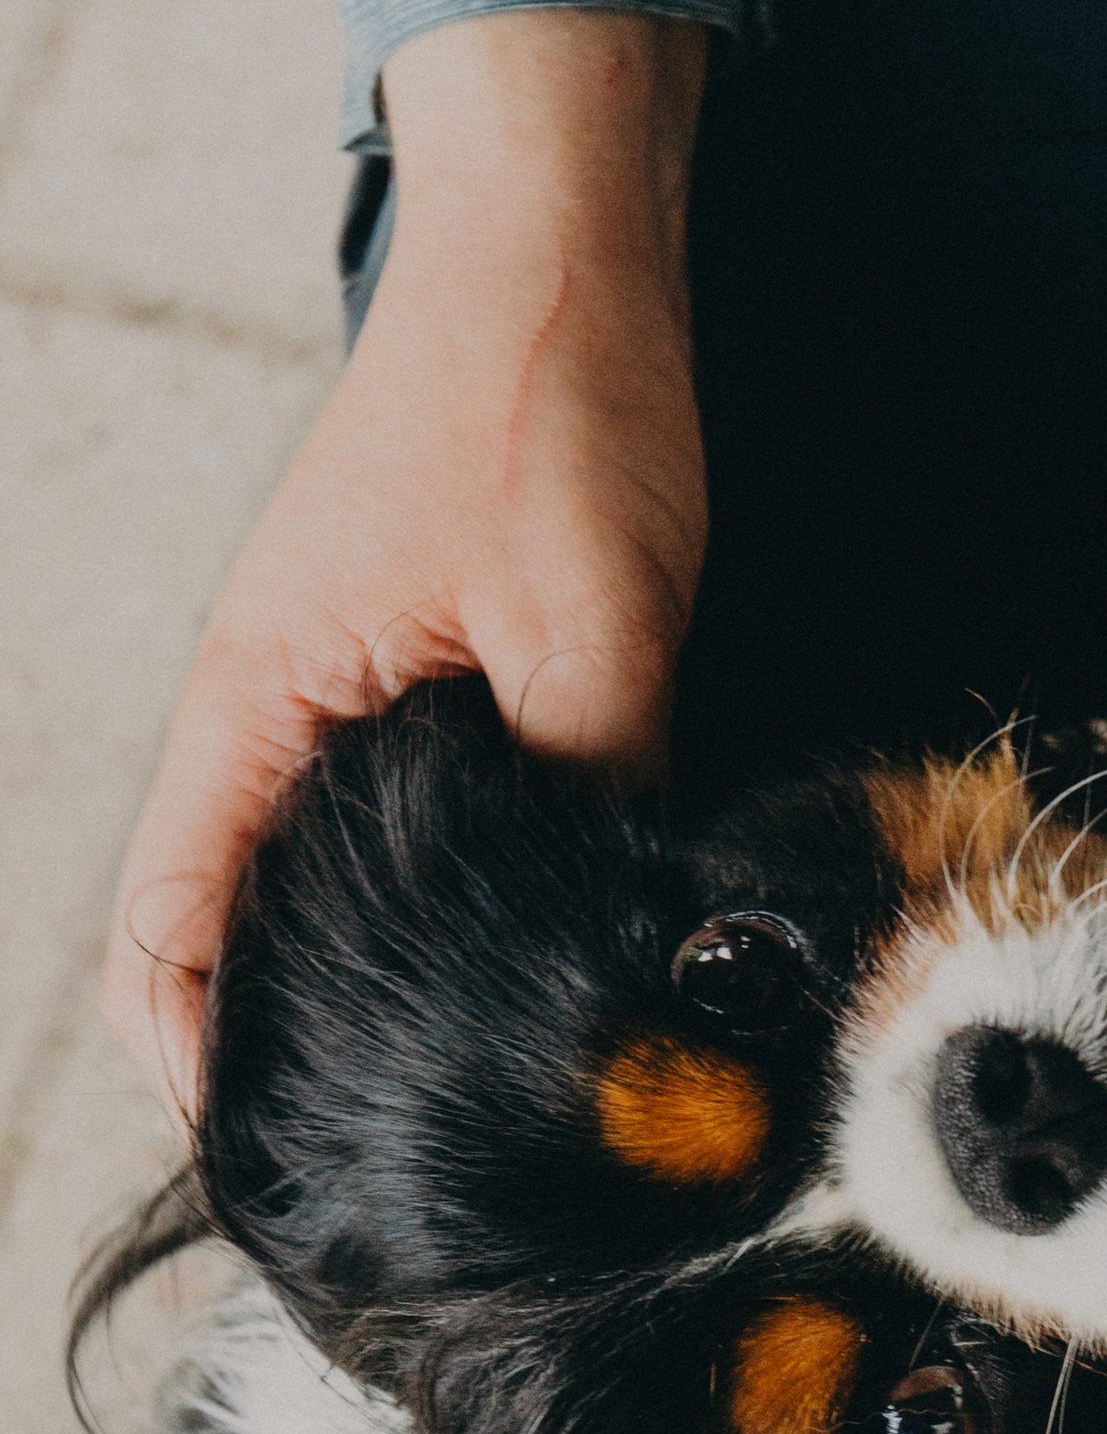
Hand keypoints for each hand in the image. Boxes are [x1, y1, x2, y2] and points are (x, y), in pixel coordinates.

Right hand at [105, 9, 709, 1114]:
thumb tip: (612, 951)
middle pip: (217, 939)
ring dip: (335, 998)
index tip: (270, 1161)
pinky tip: (484, 979)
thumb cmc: (551, 410)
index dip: (193, 1063)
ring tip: (422, 1112)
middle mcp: (269, 722)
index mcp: (259, 713)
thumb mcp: (592, 634)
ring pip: (297, 896)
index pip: (168, 931)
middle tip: (372, 1177)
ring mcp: (331, 707)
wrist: (567, 256)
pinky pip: (375, 840)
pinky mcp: (407, 692)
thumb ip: (587, 801)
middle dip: (270, 1060)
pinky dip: (400, 919)